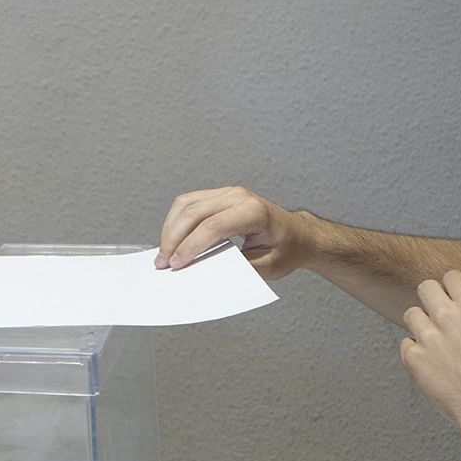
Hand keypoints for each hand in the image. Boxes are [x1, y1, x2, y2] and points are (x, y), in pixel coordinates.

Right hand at [156, 186, 308, 275]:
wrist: (297, 234)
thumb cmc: (285, 251)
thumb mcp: (267, 267)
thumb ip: (236, 267)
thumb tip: (203, 269)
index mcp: (254, 212)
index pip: (212, 227)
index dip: (190, 246)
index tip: (177, 265)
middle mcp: (238, 196)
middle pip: (193, 212)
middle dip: (173, 239)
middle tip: (162, 262)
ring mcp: (227, 192)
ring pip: (186, 204)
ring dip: (170, 228)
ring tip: (164, 252)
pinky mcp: (218, 194)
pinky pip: (189, 202)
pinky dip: (176, 220)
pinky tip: (172, 237)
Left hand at [401, 269, 460, 443]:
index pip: (451, 276)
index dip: (454, 286)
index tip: (454, 295)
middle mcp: (447, 315)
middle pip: (426, 287)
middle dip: (434, 298)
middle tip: (443, 315)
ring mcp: (426, 336)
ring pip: (412, 314)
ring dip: (424, 325)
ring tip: (440, 344)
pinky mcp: (412, 356)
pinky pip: (406, 342)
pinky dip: (417, 350)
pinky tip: (435, 362)